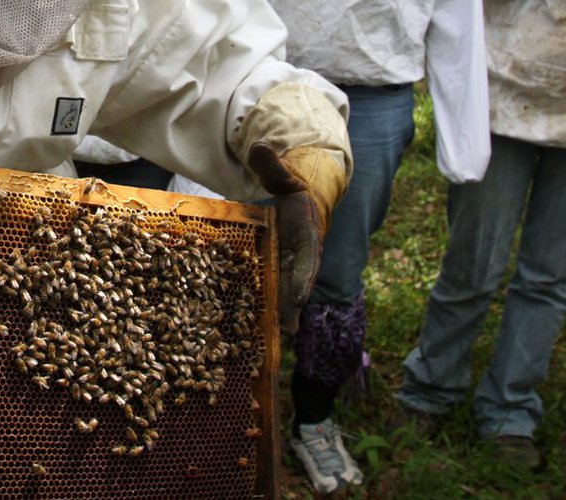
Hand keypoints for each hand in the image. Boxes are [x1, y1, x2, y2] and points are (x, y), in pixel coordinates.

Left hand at [248, 142, 345, 334]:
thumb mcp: (283, 176)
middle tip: (286, 327)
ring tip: (276, 336)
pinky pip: (273, 287)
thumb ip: (272, 165)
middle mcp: (302, 255)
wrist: (301, 200)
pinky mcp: (278, 269)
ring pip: (286, 290)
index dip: (304, 277)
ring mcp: (291, 265)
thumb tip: (259, 145)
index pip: (309, 258)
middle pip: (298, 282)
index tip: (299, 297)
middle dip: (292, 305)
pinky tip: (256, 323)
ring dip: (281, 312)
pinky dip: (268, 304)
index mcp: (308, 234)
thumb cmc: (292, 188)